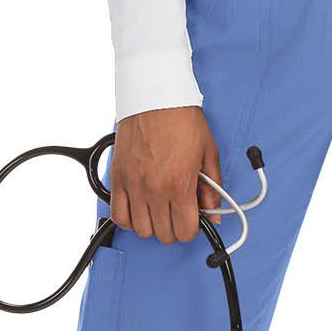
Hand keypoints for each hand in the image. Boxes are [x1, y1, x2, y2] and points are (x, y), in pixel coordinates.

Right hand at [110, 106, 221, 243]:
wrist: (155, 96)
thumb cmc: (180, 119)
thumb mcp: (208, 153)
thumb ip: (213, 189)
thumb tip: (213, 213)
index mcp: (179, 184)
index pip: (185, 231)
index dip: (191, 229)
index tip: (192, 219)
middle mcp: (154, 188)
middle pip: (163, 234)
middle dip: (174, 228)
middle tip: (177, 212)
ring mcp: (134, 185)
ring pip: (141, 230)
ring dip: (152, 225)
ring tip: (158, 210)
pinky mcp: (118, 179)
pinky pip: (118, 216)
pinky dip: (128, 219)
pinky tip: (138, 208)